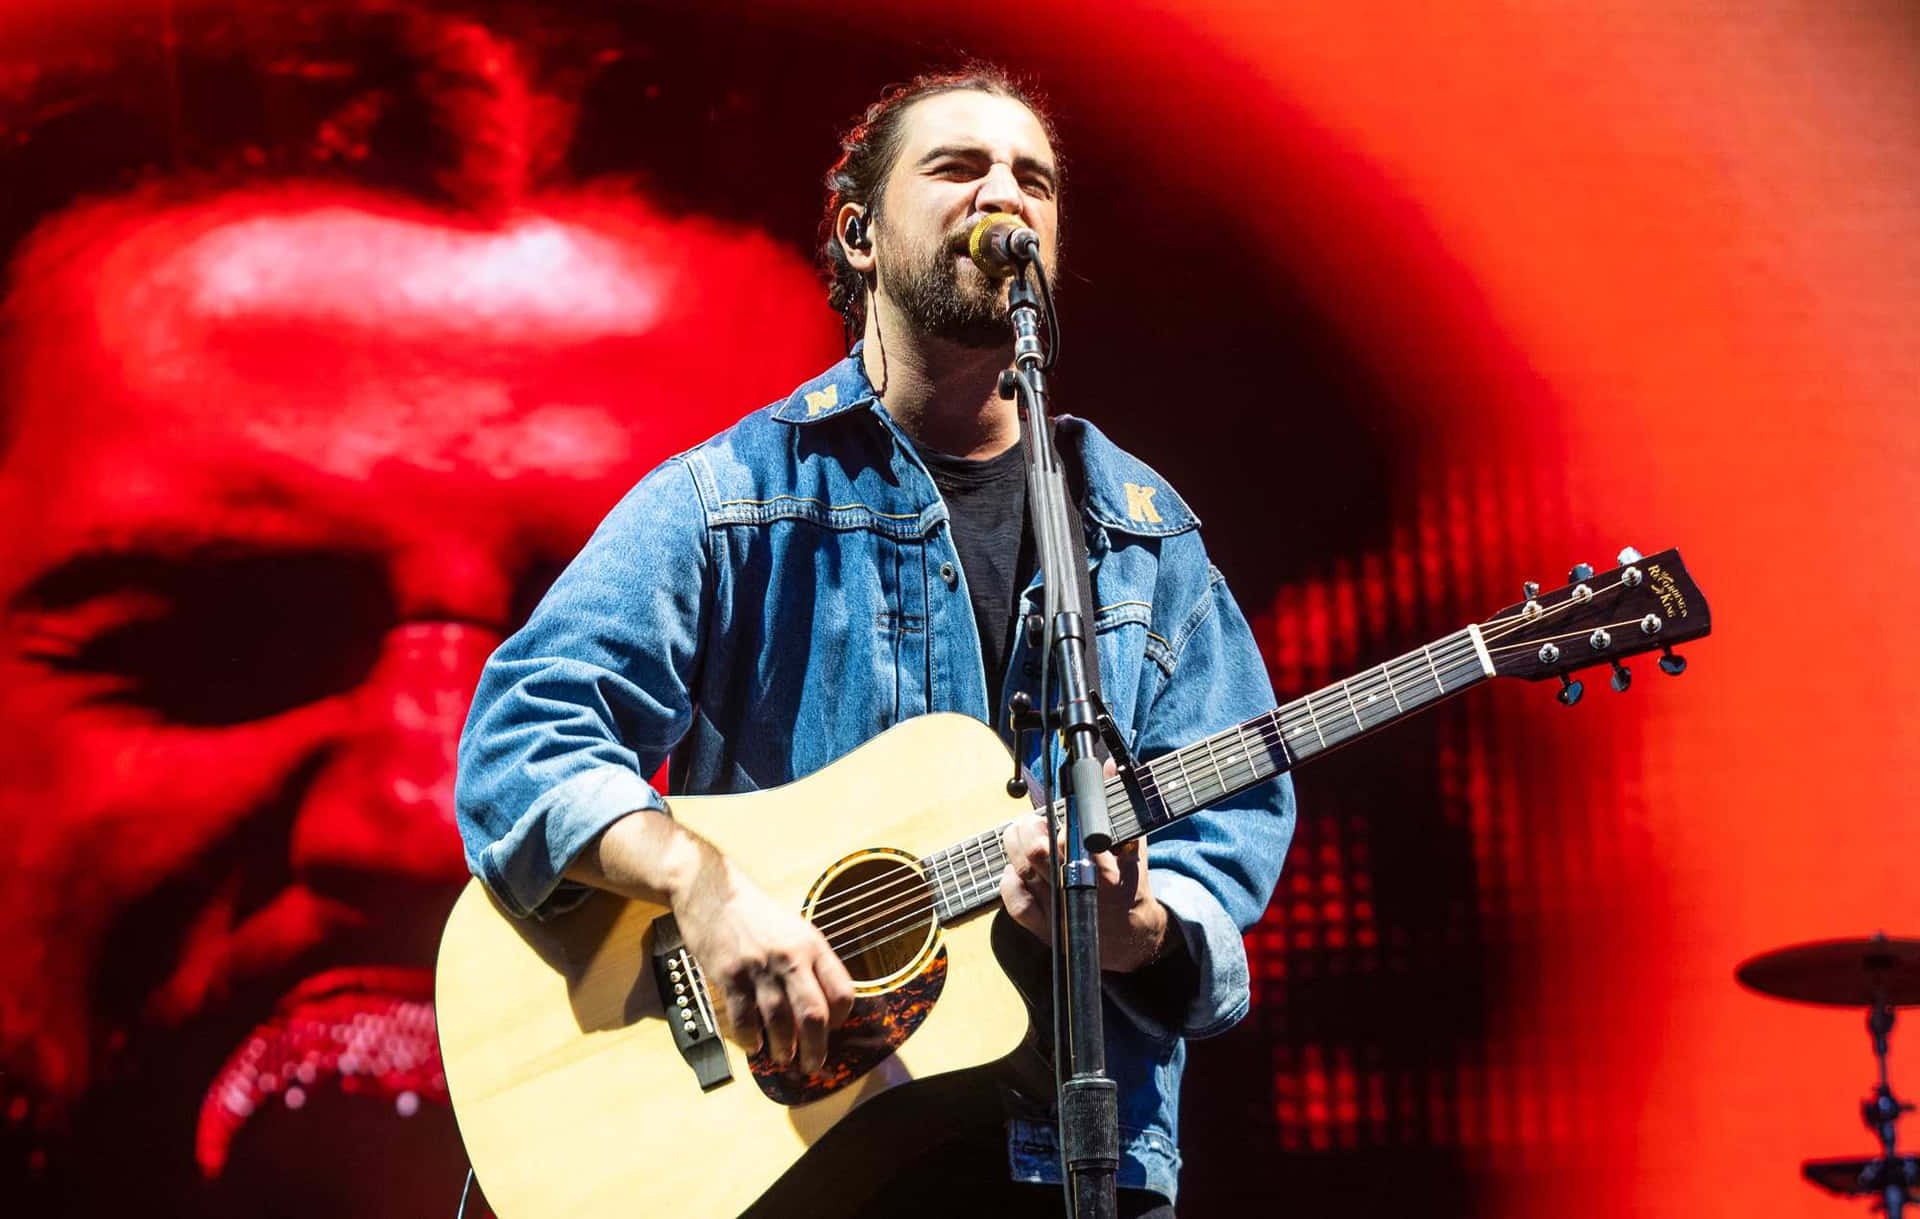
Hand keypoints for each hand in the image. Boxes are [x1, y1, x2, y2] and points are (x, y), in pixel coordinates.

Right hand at [669, 848, 855, 1071]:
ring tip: (785, 1060)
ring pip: (780, 1021)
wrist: (711, 891)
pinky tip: (753, 1046)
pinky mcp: (730, 975)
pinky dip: (750, 1038)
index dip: (841, 1018)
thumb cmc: (755, 913)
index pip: (842, 991)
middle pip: (813, 1014)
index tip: (833, 1030)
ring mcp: (759, 967)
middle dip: (816, 1048)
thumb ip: (810, 962)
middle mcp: (790, 957)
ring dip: (784, 1049)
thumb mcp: (795, 928)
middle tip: (814, 1065)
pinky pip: (743, 1018)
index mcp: (812, 945)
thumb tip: (823, 1004)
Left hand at [998, 780, 1168, 973]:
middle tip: (1032, 820)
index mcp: (1104, 872)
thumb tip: (1109, 767)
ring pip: (1023, 872)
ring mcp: (1059, 912)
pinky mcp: (1046, 928)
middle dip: (1028, 828)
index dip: (1057, 818)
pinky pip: (1016, 903)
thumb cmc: (1131, 886)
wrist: (1132, 939)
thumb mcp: (1134, 845)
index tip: (1057, 810)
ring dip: (1014, 847)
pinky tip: (1014, 868)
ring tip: (1019, 834)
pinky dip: (1008, 882)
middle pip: (1037, 853)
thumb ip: (1118, 806)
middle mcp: (1079, 892)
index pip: (1069, 835)